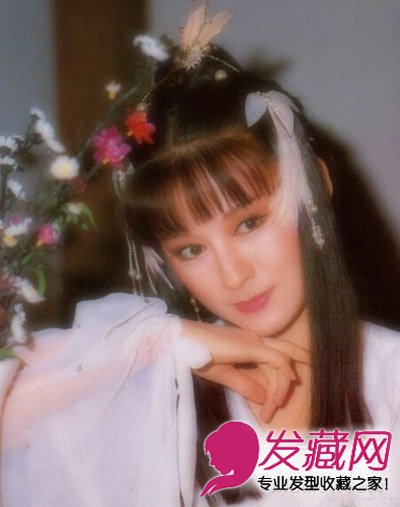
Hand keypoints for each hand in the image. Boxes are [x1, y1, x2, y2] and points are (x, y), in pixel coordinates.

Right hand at [181, 320, 308, 417]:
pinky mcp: (251, 346)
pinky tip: (284, 387)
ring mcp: (253, 341)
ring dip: (282, 385)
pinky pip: (276, 361)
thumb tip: (262, 396)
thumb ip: (244, 384)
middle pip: (286, 349)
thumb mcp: (224, 374)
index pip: (272, 356)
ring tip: (275, 406)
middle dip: (302, 359)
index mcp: (247, 343)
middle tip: (314, 370)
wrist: (183, 342)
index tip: (270, 405)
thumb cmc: (198, 355)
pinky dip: (283, 374)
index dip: (278, 377)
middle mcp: (254, 339)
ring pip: (283, 359)